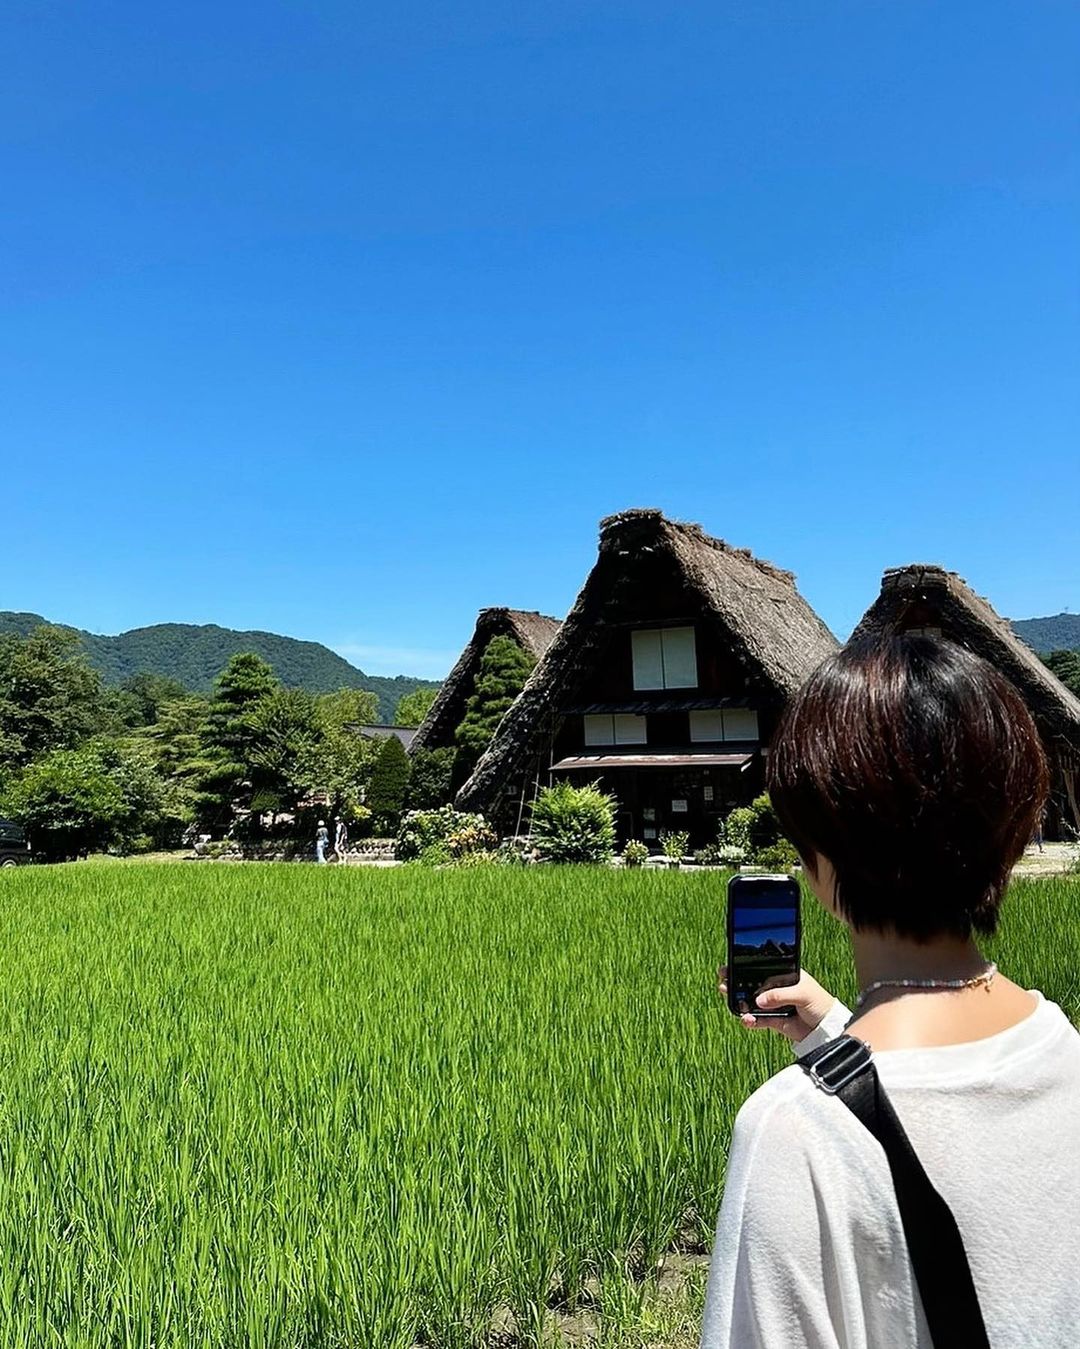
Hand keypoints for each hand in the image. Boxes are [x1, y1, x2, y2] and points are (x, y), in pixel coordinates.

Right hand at [717, 966, 835, 1043]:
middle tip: (723, 981)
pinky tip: (746, 1020)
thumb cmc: (820, 1004)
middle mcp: (778, 989)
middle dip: (737, 982)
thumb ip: (780, 995)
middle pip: (753, 984)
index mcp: (786, 975)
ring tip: (729, 999)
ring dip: (740, 1001)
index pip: (763, 969)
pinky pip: (758, 1020)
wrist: (828, 1029)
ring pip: (752, 1002)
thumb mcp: (802, 994)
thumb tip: (758, 1001)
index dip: (747, 967)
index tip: (731, 965)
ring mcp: (775, 1005)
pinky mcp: (775, 1021)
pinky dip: (750, 1021)